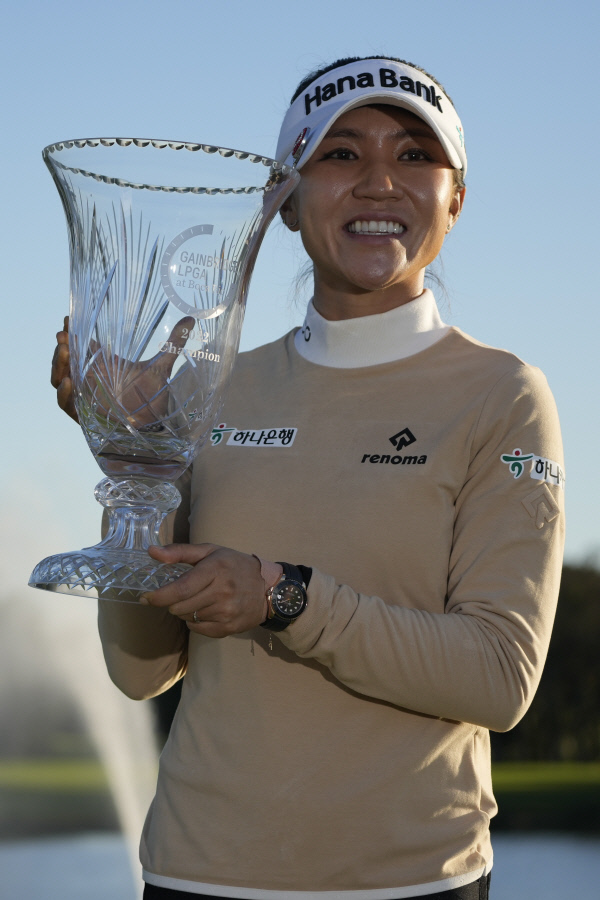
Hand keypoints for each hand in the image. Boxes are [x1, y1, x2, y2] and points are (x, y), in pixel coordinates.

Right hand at [51, 315, 194, 426]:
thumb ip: (173, 343)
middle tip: (63, 335)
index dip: (73, 333)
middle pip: (66, 361)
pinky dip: (65, 394)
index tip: (69, 319)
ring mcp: (85, 396)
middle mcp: (90, 379)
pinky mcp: (86, 415)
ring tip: (64, 352)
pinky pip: (67, 405)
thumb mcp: (162, 366)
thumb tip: (192, 319)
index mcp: (103, 365)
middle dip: (62, 348)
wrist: (155, 425)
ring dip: (59, 366)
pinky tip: (69, 382)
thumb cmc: (154, 396)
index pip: (82, 346)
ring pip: (61, 379)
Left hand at [141, 544, 267, 637]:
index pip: (180, 589)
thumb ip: (179, 551)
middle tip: (177, 595)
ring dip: (184, 611)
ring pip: (188, 618)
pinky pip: (198, 629)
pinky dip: (195, 622)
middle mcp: (222, 592)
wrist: (267, 587)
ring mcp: (226, 612)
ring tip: (196, 600)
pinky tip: (205, 611)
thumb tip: (151, 551)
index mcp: (215, 570)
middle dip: (171, 603)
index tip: (146, 598)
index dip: (159, 596)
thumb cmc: (234, 565)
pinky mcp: (229, 627)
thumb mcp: (210, 551)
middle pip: (180, 607)